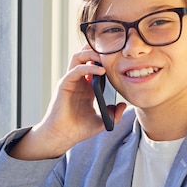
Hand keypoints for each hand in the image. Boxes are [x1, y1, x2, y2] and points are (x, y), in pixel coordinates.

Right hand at [10, 47, 126, 159]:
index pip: (95, 66)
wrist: (63, 136)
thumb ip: (114, 115)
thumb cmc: (78, 130)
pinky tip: (101, 70)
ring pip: (78, 57)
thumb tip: (123, 105)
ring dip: (92, 54)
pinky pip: (76, 69)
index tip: (120, 58)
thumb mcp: (102, 122)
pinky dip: (89, 67)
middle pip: (85, 56)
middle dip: (97, 50)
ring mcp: (70, 81)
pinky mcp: (64, 84)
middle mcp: (78, 81)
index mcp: (87, 88)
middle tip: (112, 51)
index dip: (105, 59)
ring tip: (106, 57)